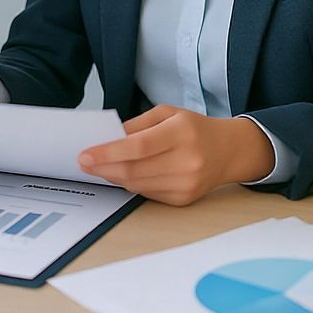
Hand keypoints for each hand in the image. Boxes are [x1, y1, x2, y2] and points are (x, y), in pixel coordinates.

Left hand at [78, 106, 274, 205]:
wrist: (228, 151)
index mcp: (182, 133)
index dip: (108, 152)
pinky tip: (122, 174)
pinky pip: (147, 194)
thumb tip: (107, 138)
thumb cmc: (194, 128)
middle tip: (84, 162)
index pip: (138, 147)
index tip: (85, 155)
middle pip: (135, 170)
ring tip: (99, 167)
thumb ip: (137, 125)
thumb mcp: (167, 113)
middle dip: (104, 167)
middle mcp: (187, 161)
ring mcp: (187, 184)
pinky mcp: (184, 199)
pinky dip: (130, 184)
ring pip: (138, 185)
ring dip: (113, 176)